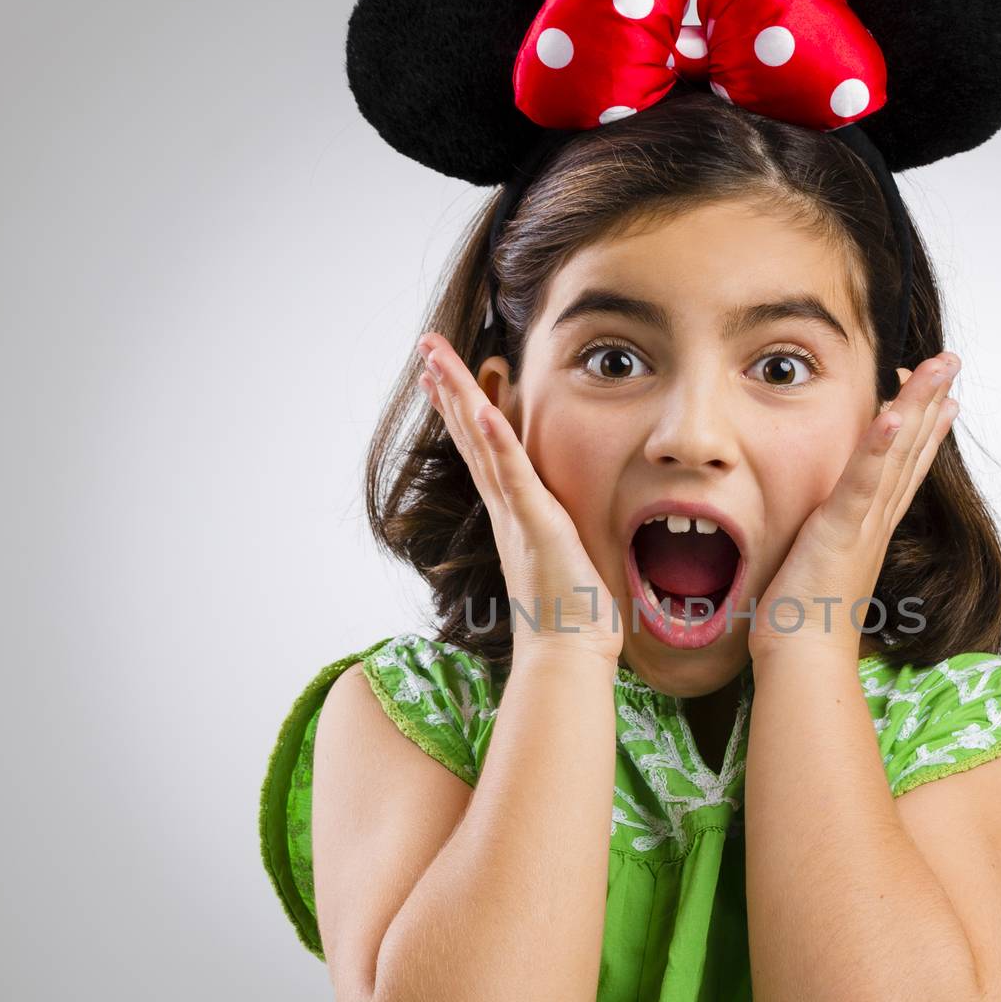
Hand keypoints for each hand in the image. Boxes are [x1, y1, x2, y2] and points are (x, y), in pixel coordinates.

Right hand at [417, 334, 623, 661]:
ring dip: (461, 398)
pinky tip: (485, 408)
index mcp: (514, 513)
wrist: (569, 654)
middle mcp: (507, 509)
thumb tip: (563, 522)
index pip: (484, 450)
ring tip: (437, 358)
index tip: (444, 376)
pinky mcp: (537, 526)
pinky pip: (514, 477)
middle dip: (450, 388)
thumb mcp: (565, 557)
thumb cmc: (573, 615)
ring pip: (483, 445)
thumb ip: (558, 531)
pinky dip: (498, 442)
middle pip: (472, 436)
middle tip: (427, 347)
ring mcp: (517, 515)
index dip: (464, 410)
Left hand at [748, 351, 960, 664]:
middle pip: (911, 451)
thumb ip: (825, 542)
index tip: (943, 400)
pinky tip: (894, 412)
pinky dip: (880, 447)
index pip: (903, 471)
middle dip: (931, 402)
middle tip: (952, 362)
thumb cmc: (802, 626)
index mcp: (869, 530)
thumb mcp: (818, 569)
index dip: (924, 433)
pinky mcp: (840, 531)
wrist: (803, 661)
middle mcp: (875, 523)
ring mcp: (862, 525)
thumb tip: (820, 533)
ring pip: (897, 455)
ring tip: (938, 367)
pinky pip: (863, 482)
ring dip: (918, 406)